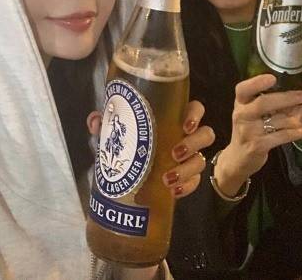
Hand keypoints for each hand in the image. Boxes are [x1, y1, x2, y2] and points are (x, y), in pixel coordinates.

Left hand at [87, 100, 214, 200]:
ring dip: (187, 169)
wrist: (129, 175)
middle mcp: (187, 136)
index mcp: (174, 118)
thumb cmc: (130, 142)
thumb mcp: (116, 131)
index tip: (185, 124)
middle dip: (193, 144)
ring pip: (201, 160)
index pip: (195, 109)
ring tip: (167, 178)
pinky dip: (186, 187)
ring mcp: (190, 159)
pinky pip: (195, 183)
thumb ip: (105, 122)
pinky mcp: (187, 180)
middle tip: (174, 153)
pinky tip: (173, 192)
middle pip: (206, 134)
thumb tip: (96, 121)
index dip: (195, 114)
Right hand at [216, 76, 301, 196]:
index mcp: (240, 103)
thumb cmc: (247, 128)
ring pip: (274, 121)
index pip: (243, 89)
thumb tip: (284, 81)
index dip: (257, 82)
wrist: (238, 157)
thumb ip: (259, 98)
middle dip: (285, 98)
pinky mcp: (257, 146)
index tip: (273, 77)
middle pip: (262, 103)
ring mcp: (248, 131)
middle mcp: (242, 115)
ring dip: (292, 118)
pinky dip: (293, 133)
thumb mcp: (247, 111)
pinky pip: (279, 137)